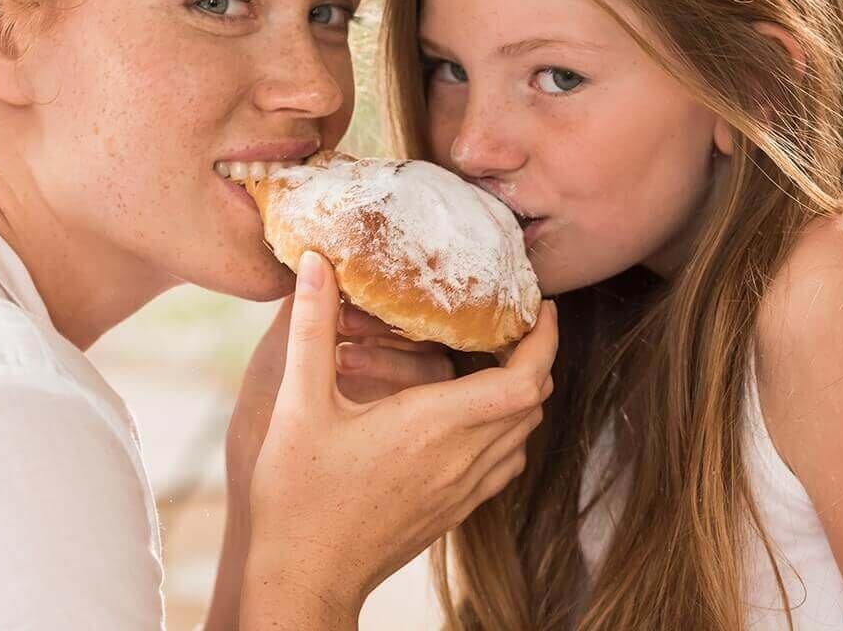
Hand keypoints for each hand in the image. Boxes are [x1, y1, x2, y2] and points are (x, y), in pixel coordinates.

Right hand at [242, 251, 556, 622]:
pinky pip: (504, 464)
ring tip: (492, 362)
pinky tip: (470, 417)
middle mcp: (461, 458)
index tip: (540, 307)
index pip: (524, 379)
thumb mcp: (299, 403)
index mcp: (433, 425)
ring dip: (520, 394)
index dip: (544, 339)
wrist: (304, 577)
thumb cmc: (298, 495)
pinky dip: (506, 431)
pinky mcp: (454, 511)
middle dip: (534, 358)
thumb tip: (318, 264)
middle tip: (509, 324)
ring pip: (523, 434)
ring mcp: (462, 490)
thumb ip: (313, 329)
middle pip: (533, 402)